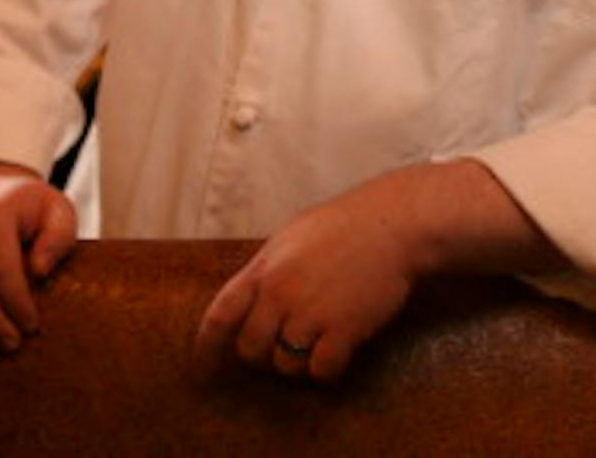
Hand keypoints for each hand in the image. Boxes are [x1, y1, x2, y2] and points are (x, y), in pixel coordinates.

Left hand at [193, 180, 423, 383]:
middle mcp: (279, 295)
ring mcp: (310, 314)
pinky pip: (321, 371)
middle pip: (250, 350)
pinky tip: (338, 351)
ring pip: (285, 365)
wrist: (393, 224)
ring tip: (317, 340)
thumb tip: (252, 299)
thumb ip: (268, 271)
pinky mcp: (342, 331)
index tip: (202, 368)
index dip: (206, 347)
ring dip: (298, 361)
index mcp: (263, 270)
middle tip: (283, 344)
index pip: (219, 316)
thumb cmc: (345, 225)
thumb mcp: (291, 239)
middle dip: (262, 355)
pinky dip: (327, 369)